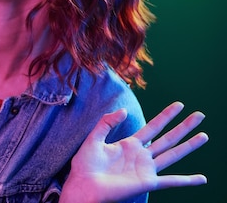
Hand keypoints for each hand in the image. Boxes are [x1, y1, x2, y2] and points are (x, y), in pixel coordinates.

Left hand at [60, 102, 208, 202]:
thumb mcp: (94, 137)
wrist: (83, 184)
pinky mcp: (147, 182)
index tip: (179, 105)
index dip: (166, 116)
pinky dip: (187, 181)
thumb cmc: (85, 164)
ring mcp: (146, 169)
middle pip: (168, 138)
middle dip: (184, 127)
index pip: (153, 126)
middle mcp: (141, 155)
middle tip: (200, 115)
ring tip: (204, 135)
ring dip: (189, 145)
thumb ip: (107, 122)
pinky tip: (201, 179)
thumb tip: (125, 110)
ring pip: (173, 154)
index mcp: (129, 144)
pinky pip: (171, 182)